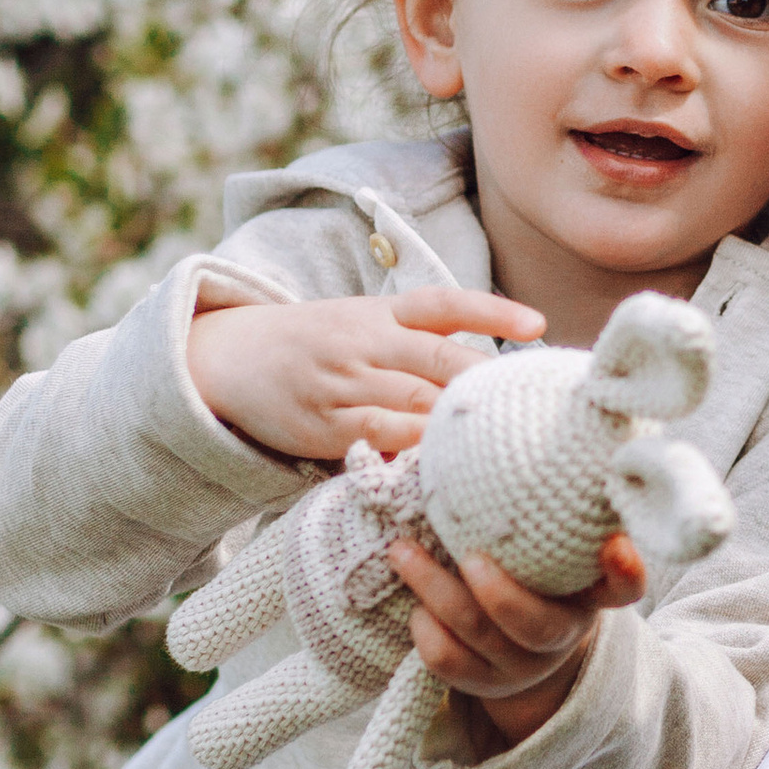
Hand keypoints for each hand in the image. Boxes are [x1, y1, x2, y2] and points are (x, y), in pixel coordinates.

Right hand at [186, 284, 541, 461]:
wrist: (231, 355)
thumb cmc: (319, 344)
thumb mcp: (365, 324)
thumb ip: (422, 341)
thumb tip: (495, 371)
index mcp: (382, 313)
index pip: (444, 305)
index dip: (492, 312)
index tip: (537, 324)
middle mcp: (366, 343)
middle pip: (437, 358)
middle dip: (484, 380)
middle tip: (530, 400)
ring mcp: (343, 383)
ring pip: (412, 400)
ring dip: (456, 420)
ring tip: (502, 439)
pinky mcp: (324, 424)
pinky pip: (374, 435)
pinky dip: (410, 446)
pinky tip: (442, 463)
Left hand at [389, 528, 645, 752]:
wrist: (521, 646)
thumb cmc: (533, 571)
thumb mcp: (551, 544)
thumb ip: (546, 506)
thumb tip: (507, 418)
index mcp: (589, 594)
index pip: (625, 587)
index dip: (626, 569)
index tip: (613, 544)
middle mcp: (562, 634)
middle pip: (534, 624)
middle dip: (495, 592)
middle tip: (466, 554)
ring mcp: (520, 664)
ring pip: (477, 635)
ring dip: (433, 591)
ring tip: (402, 551)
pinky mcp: (482, 682)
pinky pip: (447, 662)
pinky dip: (424, 631)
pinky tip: (414, 604)